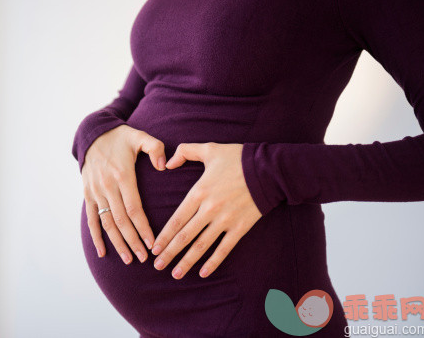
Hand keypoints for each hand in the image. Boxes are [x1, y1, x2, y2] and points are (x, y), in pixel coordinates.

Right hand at [82, 124, 166, 263]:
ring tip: (128, 259)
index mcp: (123, 176)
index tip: (152, 243)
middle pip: (121, 221)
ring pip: (107, 223)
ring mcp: (96, 192)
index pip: (134, 208)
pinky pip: (91, 219)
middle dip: (133, 241)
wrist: (93, 134)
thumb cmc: (122, 137)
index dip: (143, 228)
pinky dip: (96, 236)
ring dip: (117, 243)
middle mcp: (107, 187)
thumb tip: (164, 165)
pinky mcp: (88, 194)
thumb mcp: (140, 136)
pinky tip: (102, 252)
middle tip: (144, 258)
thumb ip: (155, 148)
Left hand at [150, 142, 262, 278]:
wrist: (269, 169)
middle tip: (157, 266)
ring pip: (201, 246)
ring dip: (187, 261)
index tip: (154, 248)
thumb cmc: (238, 158)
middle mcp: (209, 210)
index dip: (163, 236)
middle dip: (169, 253)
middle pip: (185, 236)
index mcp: (199, 192)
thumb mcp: (209, 149)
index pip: (176, 219)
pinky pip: (224, 249)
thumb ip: (185, 152)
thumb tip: (167, 164)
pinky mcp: (240, 227)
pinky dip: (213, 262)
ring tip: (175, 274)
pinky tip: (203, 273)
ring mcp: (225, 220)